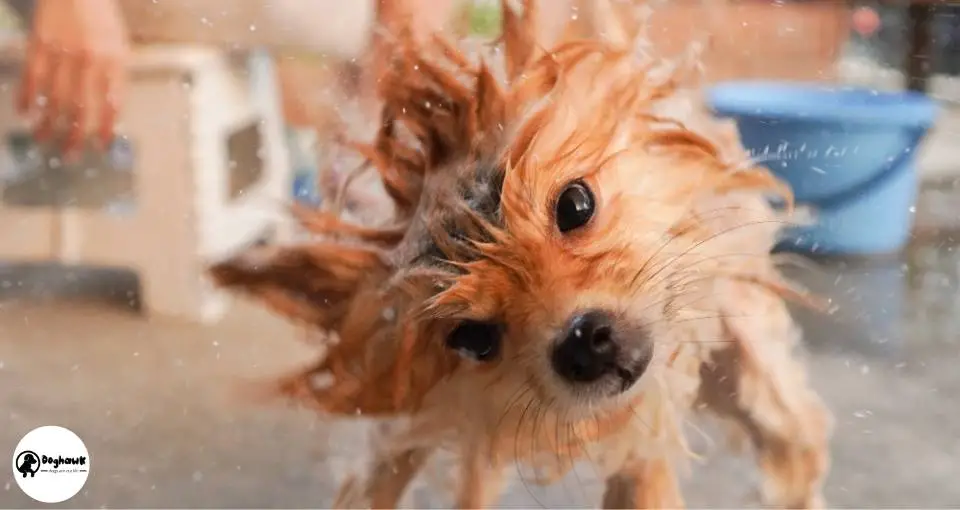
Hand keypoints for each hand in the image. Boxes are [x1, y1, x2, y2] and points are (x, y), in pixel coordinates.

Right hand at [18, 0, 129, 154]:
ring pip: (54, 96)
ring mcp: (62, 51)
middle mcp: (89, 59)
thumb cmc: (102, 22)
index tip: (101, 146)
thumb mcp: (120, 48)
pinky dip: (27, 97)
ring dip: (48, 122)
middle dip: (74, 134)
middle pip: (80, 106)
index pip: (111, 103)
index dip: (106, 127)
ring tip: (44, 140)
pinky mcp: (40, 43)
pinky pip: (32, 76)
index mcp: (114, 61)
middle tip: (71, 155)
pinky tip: (25, 113)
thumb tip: (111, 114)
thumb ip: (116, 78)